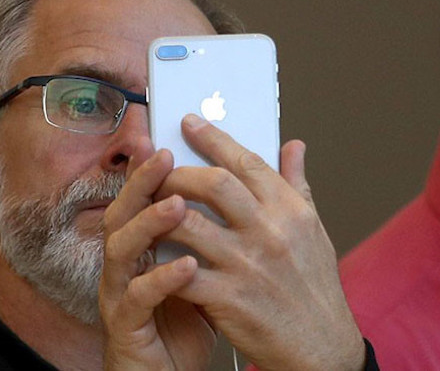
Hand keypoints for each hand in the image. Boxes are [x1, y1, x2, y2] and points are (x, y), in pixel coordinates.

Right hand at [99, 137, 215, 369]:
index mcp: (146, 244)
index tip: (170, 137)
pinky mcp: (124, 323)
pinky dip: (160, 279)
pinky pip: (137, 297)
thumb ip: (219, 227)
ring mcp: (121, 290)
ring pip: (122, 248)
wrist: (171, 370)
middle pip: (124, 211)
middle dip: (142, 182)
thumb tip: (243, 188)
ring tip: (175, 205)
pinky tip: (186, 265)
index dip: (152, 166)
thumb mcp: (205, 267)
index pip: (143, 196)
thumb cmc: (187, 316)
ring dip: (147, 223)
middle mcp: (127, 261)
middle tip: (165, 156)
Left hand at [152, 114, 364, 369]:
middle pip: (214, 184)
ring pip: (188, 223)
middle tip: (160, 169)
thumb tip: (294, 145)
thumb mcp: (313, 229)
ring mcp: (247, 265)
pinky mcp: (228, 298)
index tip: (189, 123)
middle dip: (179, 171)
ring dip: (161, 212)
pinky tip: (152, 252)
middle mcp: (270, 231)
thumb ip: (297, 183)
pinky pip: (181, 270)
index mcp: (290, 210)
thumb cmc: (315, 286)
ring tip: (149, 207)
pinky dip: (162, 259)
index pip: (246, 161)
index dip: (213, 138)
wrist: (321, 347)